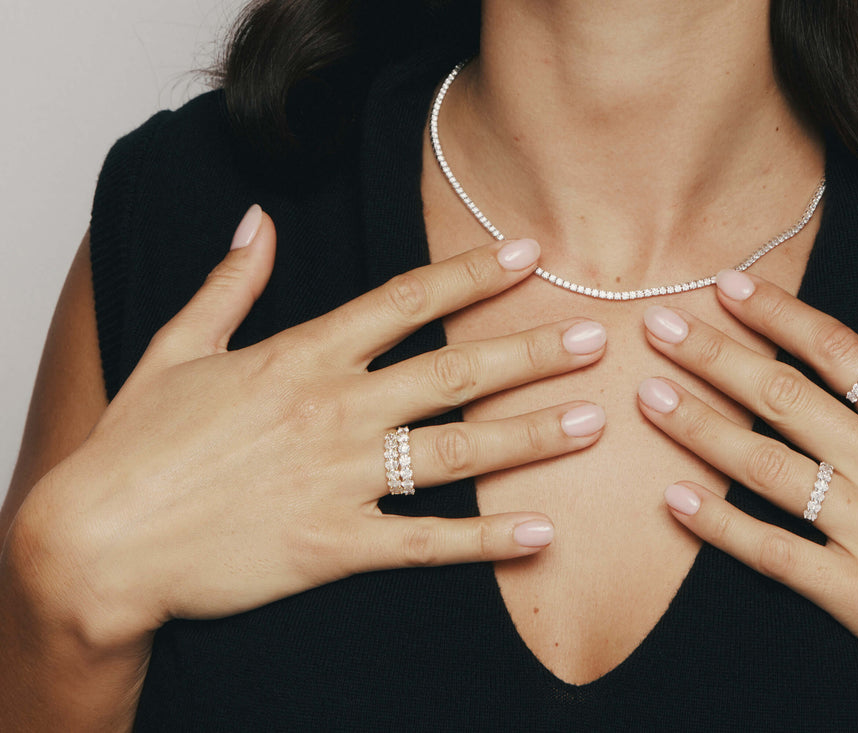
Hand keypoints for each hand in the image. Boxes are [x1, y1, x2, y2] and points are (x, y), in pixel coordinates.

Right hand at [9, 206, 607, 650]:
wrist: (98, 540)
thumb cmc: (138, 444)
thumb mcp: (177, 346)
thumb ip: (230, 283)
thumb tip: (258, 222)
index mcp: (301, 355)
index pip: (405, 300)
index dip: (471, 274)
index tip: (526, 252)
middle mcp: (334, 409)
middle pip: (454, 371)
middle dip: (530, 352)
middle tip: (594, 338)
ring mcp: (339, 478)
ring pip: (457, 451)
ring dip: (531, 437)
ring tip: (590, 424)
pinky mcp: (335, 545)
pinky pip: (427, 542)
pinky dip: (486, 541)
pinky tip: (540, 534)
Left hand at [637, 270, 857, 730]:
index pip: (841, 350)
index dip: (778, 313)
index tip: (728, 286)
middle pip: (786, 397)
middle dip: (716, 356)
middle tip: (660, 326)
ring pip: (767, 466)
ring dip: (700, 427)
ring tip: (649, 396)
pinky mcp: (857, 594)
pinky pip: (773, 552)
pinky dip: (720, 526)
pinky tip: (675, 500)